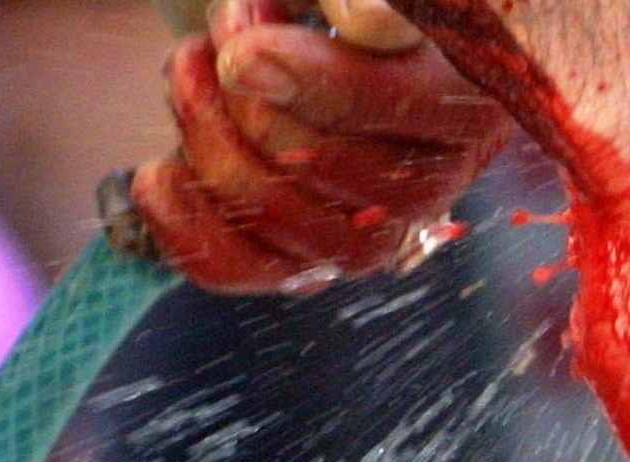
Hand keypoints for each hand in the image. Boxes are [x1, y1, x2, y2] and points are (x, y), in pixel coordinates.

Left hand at [132, 1, 510, 292]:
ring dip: (205, 133)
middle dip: (243, 89)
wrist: (332, 39)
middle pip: (318, 160)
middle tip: (227, 36)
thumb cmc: (355, 8)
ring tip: (195, 68)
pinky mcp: (312, 258)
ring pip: (274, 211)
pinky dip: (185, 225)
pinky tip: (159, 174)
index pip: (399, 106)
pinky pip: (241, 267)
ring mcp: (373, 233)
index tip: (243, 45)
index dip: (312, 81)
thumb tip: (358, 20)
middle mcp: (435, 184)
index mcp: (470, 102)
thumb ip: (368, 1)